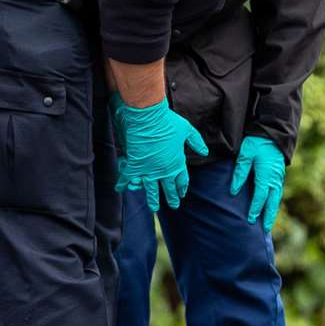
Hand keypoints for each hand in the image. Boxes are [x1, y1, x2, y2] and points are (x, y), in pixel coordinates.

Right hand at [112, 96, 207, 211]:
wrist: (148, 117)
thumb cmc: (169, 122)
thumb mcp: (187, 131)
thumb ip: (196, 142)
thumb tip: (205, 153)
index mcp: (177, 163)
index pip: (181, 180)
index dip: (182, 187)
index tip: (182, 193)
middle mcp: (164, 170)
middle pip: (168, 187)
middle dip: (171, 197)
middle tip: (174, 205)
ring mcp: (148, 169)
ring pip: (151, 189)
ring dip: (152, 199)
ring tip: (154, 208)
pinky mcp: (134, 165)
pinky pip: (127, 177)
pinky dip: (122, 183)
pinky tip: (119, 190)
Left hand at [230, 135, 286, 231]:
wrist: (274, 134)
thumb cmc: (257, 144)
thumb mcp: (244, 155)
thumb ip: (239, 173)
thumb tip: (233, 191)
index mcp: (265, 175)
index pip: (260, 197)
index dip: (255, 209)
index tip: (250, 220)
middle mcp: (274, 180)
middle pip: (272, 203)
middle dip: (268, 217)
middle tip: (266, 230)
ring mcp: (278, 179)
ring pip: (276, 199)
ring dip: (272, 211)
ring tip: (268, 223)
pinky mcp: (279, 177)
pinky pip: (277, 194)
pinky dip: (274, 203)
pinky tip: (270, 208)